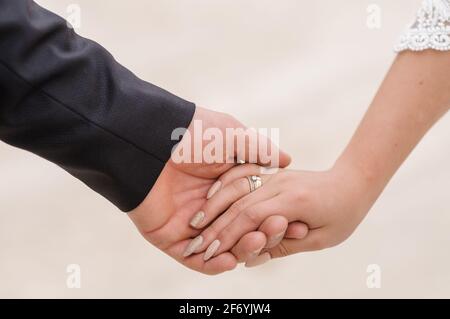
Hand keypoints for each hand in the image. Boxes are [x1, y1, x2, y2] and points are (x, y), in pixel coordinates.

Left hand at [127, 107, 304, 273]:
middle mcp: (208, 205)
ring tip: (254, 244)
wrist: (151, 141)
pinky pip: (192, 259)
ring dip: (239, 250)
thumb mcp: (232, 136)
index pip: (251, 208)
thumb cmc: (192, 134)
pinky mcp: (168, 237)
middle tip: (272, 233)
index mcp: (223, 184)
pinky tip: (230, 261)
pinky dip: (211, 265)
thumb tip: (286, 160)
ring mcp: (188, 222)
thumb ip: (259, 149)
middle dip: (257, 235)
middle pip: (237, 231)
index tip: (290, 222)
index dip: (269, 216)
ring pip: (218, 247)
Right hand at [188, 162, 374, 262]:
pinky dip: (224, 193)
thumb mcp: (319, 239)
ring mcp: (275, 177)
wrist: (352, 183)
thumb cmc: (342, 215)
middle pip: (239, 204)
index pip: (251, 217)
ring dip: (215, 209)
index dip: (229, 235)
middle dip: (216, 227)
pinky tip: (210, 202)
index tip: (210, 253)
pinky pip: (242, 181)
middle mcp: (280, 184)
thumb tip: (252, 256)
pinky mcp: (271, 175)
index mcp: (294, 200)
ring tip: (197, 227)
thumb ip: (285, 245)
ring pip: (236, 191)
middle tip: (195, 246)